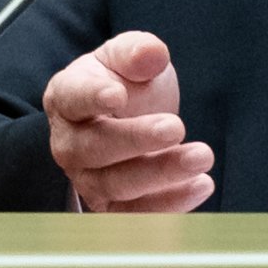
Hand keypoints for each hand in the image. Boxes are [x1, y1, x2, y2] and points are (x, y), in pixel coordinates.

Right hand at [43, 31, 214, 211]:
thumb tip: (151, 53)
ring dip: (160, 174)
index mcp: (66, 98)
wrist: (128, 120)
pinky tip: (200, 185)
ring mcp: (87, 179)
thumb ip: (136, 52)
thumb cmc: (124, 83)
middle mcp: (70, 143)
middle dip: (137, 139)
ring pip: (116, 185)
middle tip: (175, 126)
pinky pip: (134, 215)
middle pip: (94, 148)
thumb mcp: (128, 57)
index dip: (92, 97)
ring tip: (201, 156)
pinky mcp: (111, 207)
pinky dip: (168, 206)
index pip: (73, 98)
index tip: (118, 95)